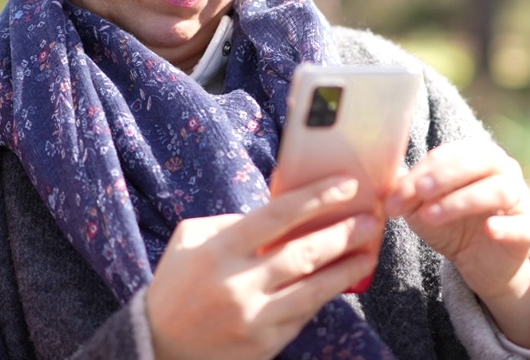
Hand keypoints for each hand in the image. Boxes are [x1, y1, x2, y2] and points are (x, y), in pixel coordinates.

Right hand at [145, 176, 383, 359]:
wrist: (158, 346)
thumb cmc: (176, 286)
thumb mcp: (189, 241)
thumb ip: (229, 222)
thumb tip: (274, 216)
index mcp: (220, 250)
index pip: (277, 215)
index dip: (316, 198)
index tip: (346, 186)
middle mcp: (239, 284)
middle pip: (304, 253)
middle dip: (344, 233)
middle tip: (372, 219)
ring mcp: (255, 318)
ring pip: (314, 289)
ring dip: (347, 269)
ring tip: (370, 252)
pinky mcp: (265, 344)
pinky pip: (304, 314)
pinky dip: (325, 295)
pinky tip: (342, 281)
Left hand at [386, 138, 529, 348]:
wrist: (480, 263)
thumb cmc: (451, 225)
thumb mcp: (423, 209)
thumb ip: (408, 195)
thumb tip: (389, 185)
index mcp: (475, 156)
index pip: (447, 155)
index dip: (420, 173)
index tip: (395, 197)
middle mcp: (503, 171)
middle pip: (479, 162)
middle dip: (445, 176)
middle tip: (419, 192)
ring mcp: (519, 199)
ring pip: (499, 190)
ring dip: (463, 200)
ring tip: (432, 216)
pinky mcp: (528, 231)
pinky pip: (521, 225)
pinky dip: (505, 226)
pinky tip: (488, 229)